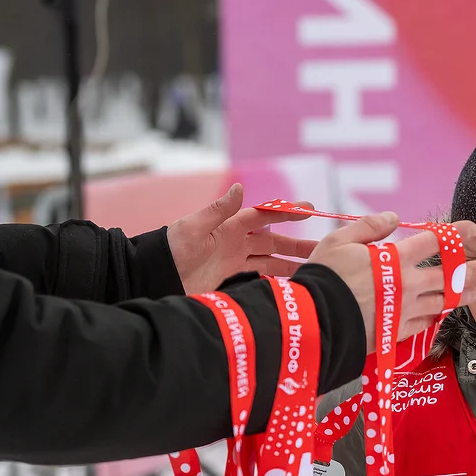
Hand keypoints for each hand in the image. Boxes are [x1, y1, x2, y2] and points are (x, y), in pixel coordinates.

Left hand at [167, 183, 318, 293]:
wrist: (153, 277)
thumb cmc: (169, 249)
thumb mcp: (192, 228)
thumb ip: (217, 210)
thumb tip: (239, 187)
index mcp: (230, 228)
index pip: (264, 217)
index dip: (286, 212)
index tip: (309, 209)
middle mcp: (236, 244)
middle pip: (274, 243)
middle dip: (298, 245)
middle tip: (322, 248)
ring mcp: (234, 264)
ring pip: (270, 263)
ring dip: (291, 266)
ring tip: (314, 272)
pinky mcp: (230, 282)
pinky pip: (259, 280)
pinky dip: (274, 283)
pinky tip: (290, 288)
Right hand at [307, 213, 475, 351]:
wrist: (316, 320)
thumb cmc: (324, 277)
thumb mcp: (339, 241)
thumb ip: (368, 227)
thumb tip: (394, 218)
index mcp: (395, 259)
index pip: (434, 242)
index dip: (455, 234)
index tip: (472, 229)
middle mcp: (407, 285)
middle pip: (448, 277)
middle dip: (469, 271)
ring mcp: (405, 311)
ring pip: (442, 303)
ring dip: (461, 296)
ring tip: (475, 294)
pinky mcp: (397, 332)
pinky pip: (424, 323)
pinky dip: (436, 316)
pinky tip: (442, 314)